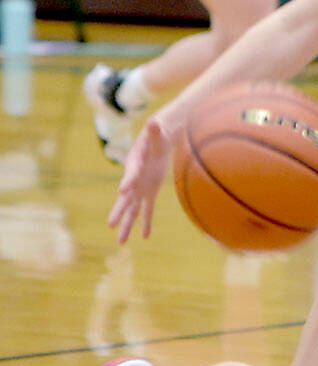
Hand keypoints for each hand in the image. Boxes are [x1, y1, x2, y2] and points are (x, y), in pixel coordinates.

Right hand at [108, 118, 174, 242]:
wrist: (159, 141)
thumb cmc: (157, 135)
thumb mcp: (157, 133)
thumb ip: (155, 131)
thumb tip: (154, 122)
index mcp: (135, 164)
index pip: (131, 174)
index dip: (128, 181)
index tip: (122, 192)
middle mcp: (134, 178)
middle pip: (125, 197)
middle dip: (119, 211)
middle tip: (110, 225)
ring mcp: (141, 187)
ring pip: (133, 209)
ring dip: (128, 224)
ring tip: (121, 242)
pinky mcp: (150, 191)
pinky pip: (148, 209)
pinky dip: (147, 221)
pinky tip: (145, 237)